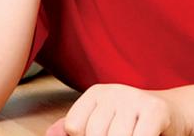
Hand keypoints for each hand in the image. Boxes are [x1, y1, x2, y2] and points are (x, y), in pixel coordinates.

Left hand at [46, 84, 182, 135]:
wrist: (173, 113)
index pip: (73, 126)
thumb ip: (78, 127)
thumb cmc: (134, 122)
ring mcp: (133, 98)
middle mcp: (111, 92)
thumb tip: (49, 134)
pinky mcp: (154, 110)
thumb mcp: (104, 120)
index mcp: (95, 93)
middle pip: (93, 134)